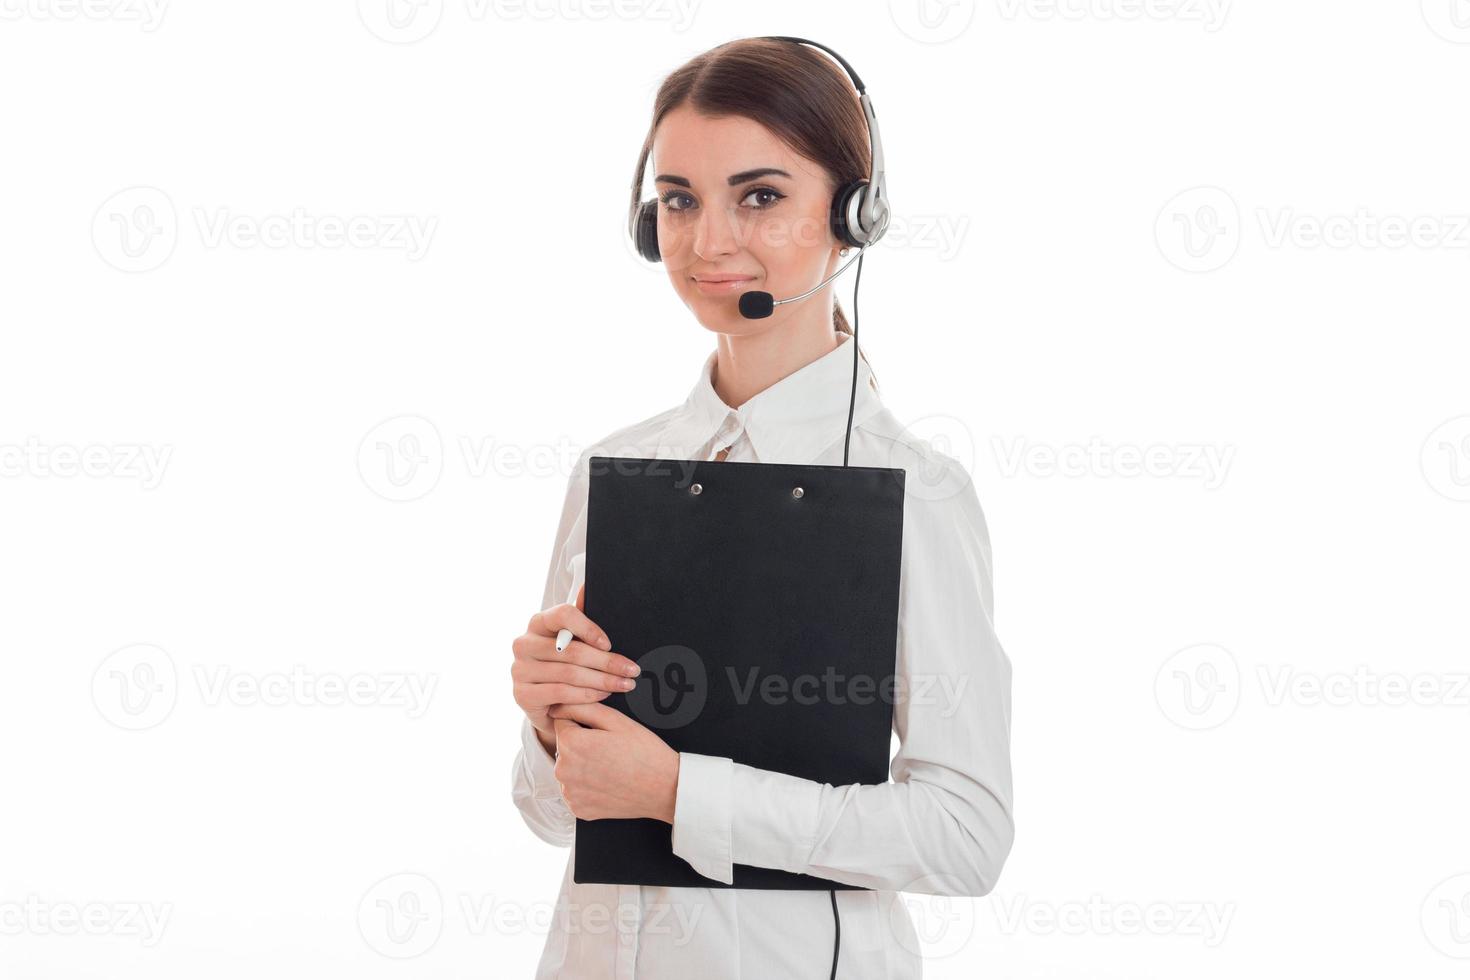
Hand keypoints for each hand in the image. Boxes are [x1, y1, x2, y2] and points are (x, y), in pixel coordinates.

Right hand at [511, 584, 641, 753]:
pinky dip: (587, 695)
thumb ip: (581, 617)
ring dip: (602, 681)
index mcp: (538, 622)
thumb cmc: (562, 663)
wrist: (545, 702)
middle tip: (632, 670)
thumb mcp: (573, 639)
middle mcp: (524, 643)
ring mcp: (520, 670)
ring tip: (624, 685)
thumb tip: (587, 587)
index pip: (563, 614)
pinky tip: (604, 695)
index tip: (609, 643)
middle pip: (572, 650)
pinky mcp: (522, 695)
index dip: (588, 628)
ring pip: (569, 674)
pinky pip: (561, 693)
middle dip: (608, 662)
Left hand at [549, 702, 679, 823]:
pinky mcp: (577, 809)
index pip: (562, 722)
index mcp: (571, 743)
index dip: (583, 724)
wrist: (663, 788)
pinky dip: (587, 787)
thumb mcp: (616, 720)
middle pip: (564, 747)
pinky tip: (606, 783)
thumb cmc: (644, 752)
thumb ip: (582, 707)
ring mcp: (570, 792)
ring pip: (569, 769)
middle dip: (581, 744)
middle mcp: (564, 770)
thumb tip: (557, 705)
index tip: (602, 733)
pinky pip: (575, 790)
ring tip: (610, 767)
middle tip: (610, 750)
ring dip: (582, 766)